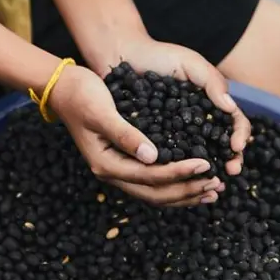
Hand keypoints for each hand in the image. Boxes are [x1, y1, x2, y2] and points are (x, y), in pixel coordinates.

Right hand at [46, 64, 226, 207]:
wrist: (62, 86)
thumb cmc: (81, 94)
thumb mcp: (102, 111)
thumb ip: (125, 134)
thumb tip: (152, 156)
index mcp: (107, 164)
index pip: (151, 176)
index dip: (180, 172)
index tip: (206, 164)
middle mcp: (112, 172)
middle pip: (156, 193)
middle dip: (188, 190)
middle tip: (217, 184)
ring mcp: (116, 168)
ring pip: (155, 191)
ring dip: (184, 192)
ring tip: (211, 190)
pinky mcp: (122, 159)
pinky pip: (151, 180)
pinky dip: (173, 182)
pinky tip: (190, 178)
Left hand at [104, 36, 252, 179]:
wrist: (125, 56)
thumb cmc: (160, 56)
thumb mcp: (191, 64)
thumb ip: (212, 82)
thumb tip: (231, 107)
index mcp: (211, 104)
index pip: (234, 122)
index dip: (240, 135)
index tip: (236, 146)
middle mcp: (198, 120)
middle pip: (222, 143)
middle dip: (230, 158)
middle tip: (231, 170)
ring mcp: (179, 131)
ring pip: (199, 153)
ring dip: (209, 167)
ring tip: (212, 178)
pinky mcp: (158, 137)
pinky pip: (172, 153)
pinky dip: (180, 164)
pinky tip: (182, 172)